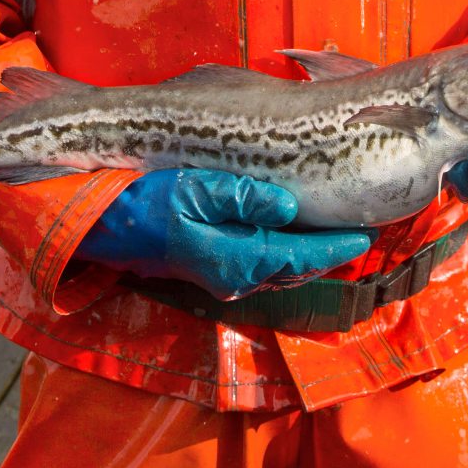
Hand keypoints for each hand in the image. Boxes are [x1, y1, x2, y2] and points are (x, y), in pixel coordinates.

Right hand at [75, 169, 371, 299]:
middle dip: (330, 252)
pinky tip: (294, 233)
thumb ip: (242, 197)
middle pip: (296, 267)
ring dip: (310, 254)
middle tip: (363, 230)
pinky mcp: (213, 269)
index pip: (300, 255)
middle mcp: (235, 278)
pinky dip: (287, 253)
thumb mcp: (192, 189)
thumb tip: (287, 204)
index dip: (336, 245)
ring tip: (337, 232)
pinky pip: (263, 265)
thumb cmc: (143, 202)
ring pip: (281, 269)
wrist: (100, 227)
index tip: (367, 234)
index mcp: (235, 259)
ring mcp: (223, 278)